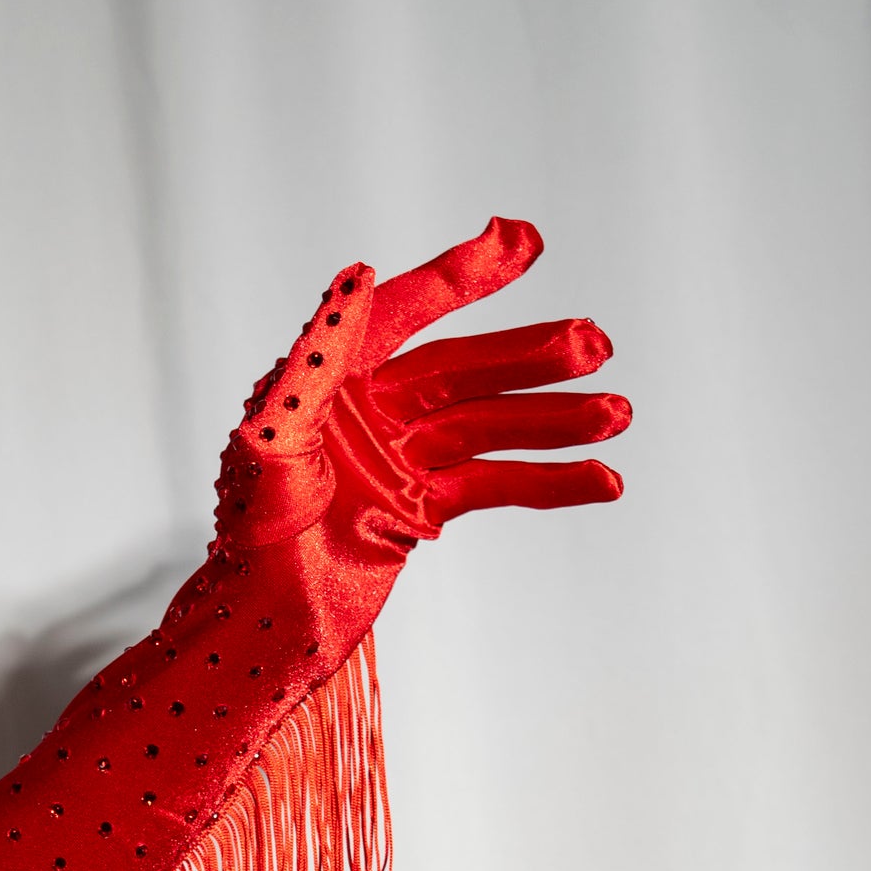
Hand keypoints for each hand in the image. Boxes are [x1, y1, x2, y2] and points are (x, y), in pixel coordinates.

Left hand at [215, 219, 631, 588]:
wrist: (263, 627)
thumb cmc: (252, 536)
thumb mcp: (273, 437)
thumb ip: (319, 356)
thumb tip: (359, 275)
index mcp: (331, 379)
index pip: (407, 312)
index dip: (465, 276)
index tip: (524, 242)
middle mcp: (368, 410)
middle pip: (464, 368)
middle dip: (531, 356)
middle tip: (595, 344)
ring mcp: (397, 459)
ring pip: (489, 426)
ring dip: (554, 420)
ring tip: (618, 412)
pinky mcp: (417, 510)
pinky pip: (494, 485)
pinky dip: (548, 483)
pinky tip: (602, 477)